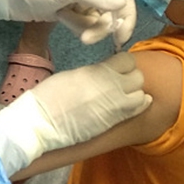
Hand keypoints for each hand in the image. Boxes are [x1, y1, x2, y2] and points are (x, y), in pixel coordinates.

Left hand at [0, 0, 135, 46]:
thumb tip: (123, 4)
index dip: (126, 18)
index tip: (120, 38)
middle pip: (113, 13)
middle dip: (101, 28)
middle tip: (86, 39)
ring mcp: (83, 0)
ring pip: (99, 22)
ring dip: (87, 28)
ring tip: (68, 24)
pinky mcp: (73, 11)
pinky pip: (85, 25)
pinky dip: (77, 27)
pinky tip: (61, 19)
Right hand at [0, 53, 149, 171]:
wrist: (42, 123)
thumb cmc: (50, 96)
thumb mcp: (73, 75)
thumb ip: (94, 72)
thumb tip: (106, 72)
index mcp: (99, 71)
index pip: (128, 60)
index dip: (122, 64)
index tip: (114, 68)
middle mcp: (113, 86)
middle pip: (138, 76)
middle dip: (130, 77)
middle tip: (118, 82)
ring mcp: (117, 106)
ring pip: (141, 93)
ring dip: (134, 93)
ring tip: (121, 96)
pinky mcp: (116, 121)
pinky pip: (139, 109)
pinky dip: (137, 105)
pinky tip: (127, 105)